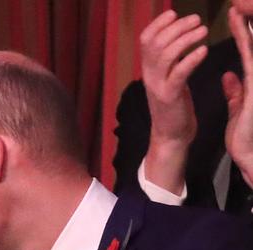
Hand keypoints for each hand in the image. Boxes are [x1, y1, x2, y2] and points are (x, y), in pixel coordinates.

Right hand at [140, 10, 207, 193]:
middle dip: (177, 27)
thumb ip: (170, 61)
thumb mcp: (169, 80)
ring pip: (165, 54)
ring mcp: (158, 86)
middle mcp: (149, 76)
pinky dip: (191, 59)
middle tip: (197, 20)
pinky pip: (179, 73)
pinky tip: (204, 51)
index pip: (145, 39)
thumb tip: (179, 39)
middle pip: (155, 42)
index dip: (159, 23)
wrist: (170, 137)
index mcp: (148, 70)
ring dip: (185, 38)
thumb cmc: (175, 108)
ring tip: (203, 30)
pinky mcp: (170, 97)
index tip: (175, 13)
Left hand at [224, 6, 252, 188]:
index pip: (250, 50)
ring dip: (249, 27)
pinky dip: (246, 42)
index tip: (236, 12)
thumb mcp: (238, 108)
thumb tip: (229, 75)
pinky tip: (241, 27)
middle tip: (239, 2)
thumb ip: (235, 91)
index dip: (245, 30)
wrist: (250, 156)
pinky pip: (251, 58)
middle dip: (249, 22)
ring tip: (239, 7)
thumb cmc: (245, 137)